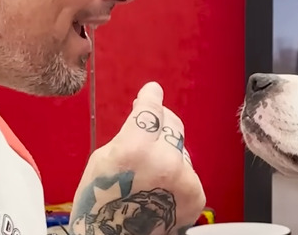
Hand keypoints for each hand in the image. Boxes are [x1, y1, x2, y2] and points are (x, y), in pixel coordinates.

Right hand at [69, 82, 205, 234]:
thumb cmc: (101, 206)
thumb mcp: (102, 159)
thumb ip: (129, 133)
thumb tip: (146, 110)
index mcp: (135, 150)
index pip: (151, 109)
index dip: (151, 97)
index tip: (152, 91)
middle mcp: (165, 162)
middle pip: (171, 123)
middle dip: (159, 122)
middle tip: (147, 131)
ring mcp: (184, 180)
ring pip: (179, 148)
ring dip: (167, 152)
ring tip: (147, 173)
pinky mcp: (196, 195)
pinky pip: (187, 170)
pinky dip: (176, 174)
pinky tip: (159, 187)